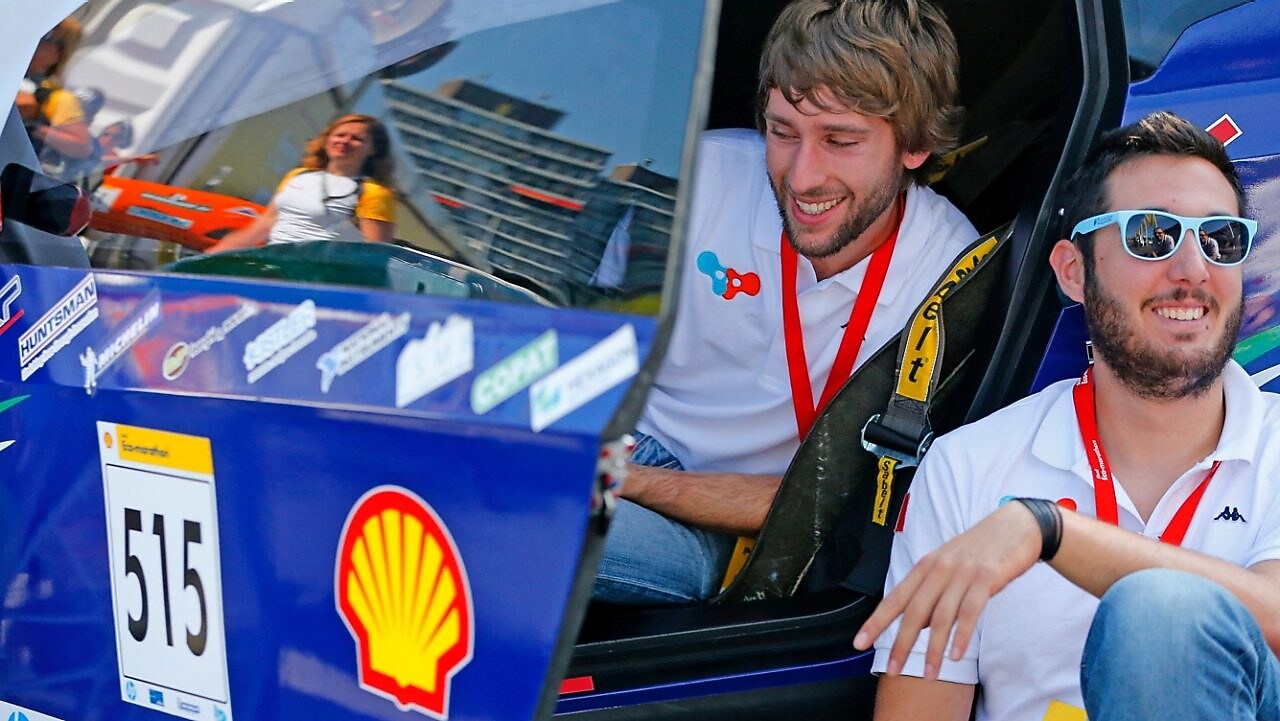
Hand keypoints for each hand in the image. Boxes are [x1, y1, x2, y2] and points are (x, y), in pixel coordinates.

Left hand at [852, 501, 1041, 677]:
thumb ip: (932, 593)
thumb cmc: (980, 550)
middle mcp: (939, 569)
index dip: (876, 622)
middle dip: (900, 644)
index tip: (859, 642)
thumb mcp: (949, 566)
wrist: (1016, 526)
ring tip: (928, 674)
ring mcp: (963, 573)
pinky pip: (970, 612)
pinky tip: (956, 655)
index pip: (894, 598)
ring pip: (941, 616)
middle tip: (891, 669)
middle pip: (914, 612)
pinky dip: (961, 636)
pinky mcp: (986, 578)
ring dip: (933, 649)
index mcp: (925, 566)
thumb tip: (920, 626)